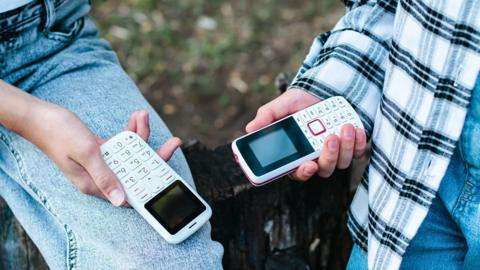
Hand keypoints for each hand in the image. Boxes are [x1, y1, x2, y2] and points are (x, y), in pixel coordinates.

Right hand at [27, 104, 180, 206]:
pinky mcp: (101, 150)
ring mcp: (102, 163)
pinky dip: (130, 131)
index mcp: (95, 185)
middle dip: (156, 155)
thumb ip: (104, 176)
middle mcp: (100, 176)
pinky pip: (123, 144)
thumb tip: (120, 200)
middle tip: (174, 142)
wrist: (40, 117)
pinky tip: (136, 117)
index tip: (170, 176)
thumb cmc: (59, 134)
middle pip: (137, 171)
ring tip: (143, 115)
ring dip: (141, 135)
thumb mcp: (86, 153)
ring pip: (132, 154)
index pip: (131, 192)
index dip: (152, 186)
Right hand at [246, 88, 366, 180]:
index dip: (303, 173)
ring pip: (342, 162)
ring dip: (346, 147)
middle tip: (330, 137)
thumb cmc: (299, 101)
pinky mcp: (353, 147)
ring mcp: (336, 154)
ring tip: (345, 126)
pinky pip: (359, 153)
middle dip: (328, 156)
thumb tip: (249, 129)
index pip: (298, 172)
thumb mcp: (281, 105)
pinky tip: (356, 129)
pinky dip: (359, 143)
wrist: (323, 89)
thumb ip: (267, 116)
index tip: (308, 166)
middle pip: (323, 169)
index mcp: (297, 154)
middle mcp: (316, 158)